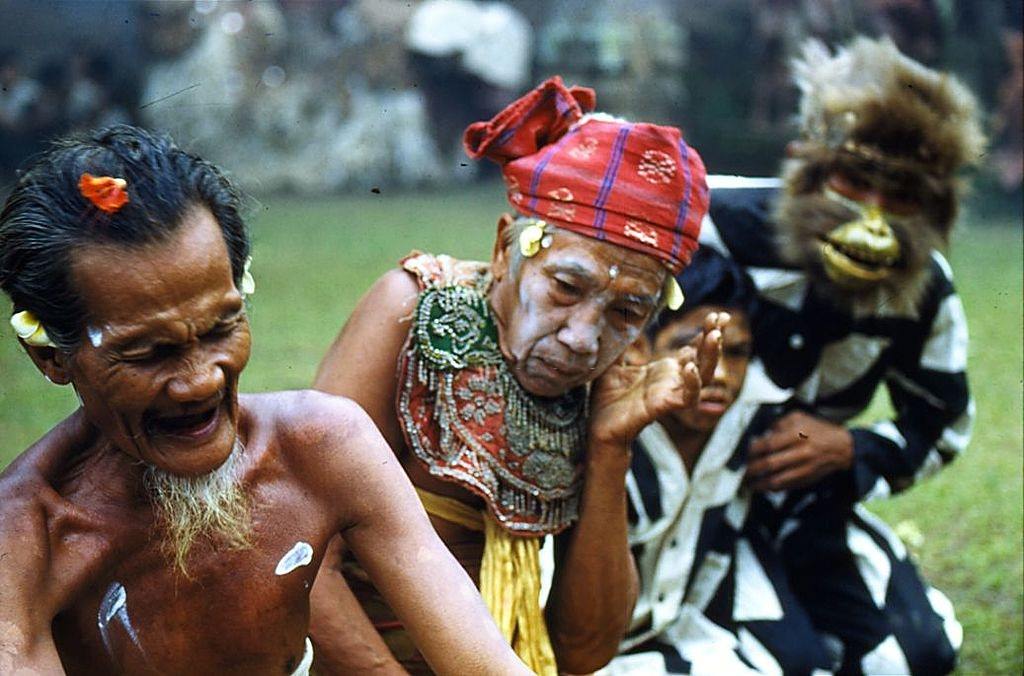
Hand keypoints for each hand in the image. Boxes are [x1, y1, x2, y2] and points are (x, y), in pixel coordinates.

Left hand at [588, 312, 726, 447]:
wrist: (599, 427)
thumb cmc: (607, 398)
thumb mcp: (613, 363)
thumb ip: (621, 343)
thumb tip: (620, 316)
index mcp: (664, 371)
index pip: (693, 349)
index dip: (704, 332)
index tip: (715, 314)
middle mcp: (673, 381)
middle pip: (703, 358)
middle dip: (713, 337)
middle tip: (721, 317)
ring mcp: (671, 394)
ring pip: (702, 375)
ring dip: (710, 355)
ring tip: (715, 335)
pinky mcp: (665, 407)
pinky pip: (687, 397)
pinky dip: (692, 383)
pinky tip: (691, 368)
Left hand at [746, 411, 852, 490]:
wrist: (842, 447)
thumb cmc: (818, 430)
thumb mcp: (799, 418)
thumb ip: (778, 424)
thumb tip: (762, 434)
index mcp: (797, 434)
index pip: (769, 444)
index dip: (754, 450)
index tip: (745, 453)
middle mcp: (800, 452)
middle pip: (771, 464)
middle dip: (752, 469)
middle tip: (742, 471)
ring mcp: (804, 468)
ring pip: (778, 480)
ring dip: (760, 484)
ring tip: (749, 484)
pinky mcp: (807, 479)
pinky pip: (787, 487)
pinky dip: (773, 488)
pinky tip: (763, 487)